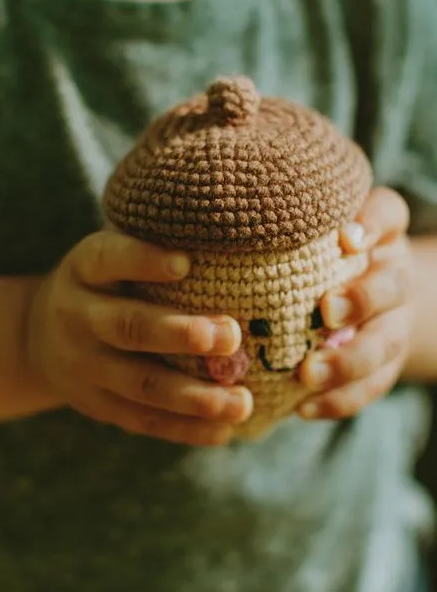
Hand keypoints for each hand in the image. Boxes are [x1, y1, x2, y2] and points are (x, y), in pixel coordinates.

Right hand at [26, 229, 252, 444]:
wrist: (39, 335)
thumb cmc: (99, 285)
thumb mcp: (105, 257)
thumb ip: (145, 247)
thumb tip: (222, 232)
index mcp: (83, 270)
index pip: (108, 258)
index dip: (143, 260)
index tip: (186, 262)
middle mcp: (76, 317)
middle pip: (127, 327)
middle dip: (179, 334)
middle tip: (230, 336)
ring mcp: (82, 367)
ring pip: (139, 384)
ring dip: (193, 397)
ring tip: (241, 403)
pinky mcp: (95, 404)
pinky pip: (141, 420)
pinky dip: (183, 428)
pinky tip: (223, 431)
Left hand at [298, 187, 412, 419]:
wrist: (362, 302)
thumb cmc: (314, 262)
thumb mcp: (305, 238)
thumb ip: (288, 231)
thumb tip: (230, 228)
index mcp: (378, 236)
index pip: (387, 216)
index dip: (372, 224)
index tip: (346, 238)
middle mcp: (392, 276)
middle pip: (392, 287)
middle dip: (362, 300)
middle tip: (327, 311)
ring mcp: (394, 324)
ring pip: (384, 345)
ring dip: (348, 362)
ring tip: (308, 375)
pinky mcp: (385, 365)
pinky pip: (371, 386)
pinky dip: (340, 400)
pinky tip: (305, 408)